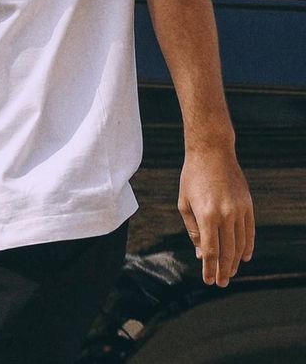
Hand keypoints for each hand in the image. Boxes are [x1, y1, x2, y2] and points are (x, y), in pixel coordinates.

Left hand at [178, 147, 254, 287]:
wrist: (211, 152)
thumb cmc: (192, 177)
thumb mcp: (184, 203)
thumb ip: (193, 230)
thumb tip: (201, 254)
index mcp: (206, 215)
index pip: (210, 251)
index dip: (209, 269)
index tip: (209, 281)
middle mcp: (225, 214)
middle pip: (227, 252)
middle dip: (224, 270)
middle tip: (221, 282)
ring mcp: (239, 210)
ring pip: (240, 244)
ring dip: (235, 261)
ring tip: (230, 272)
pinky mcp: (248, 205)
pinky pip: (250, 231)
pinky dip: (247, 246)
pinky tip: (244, 256)